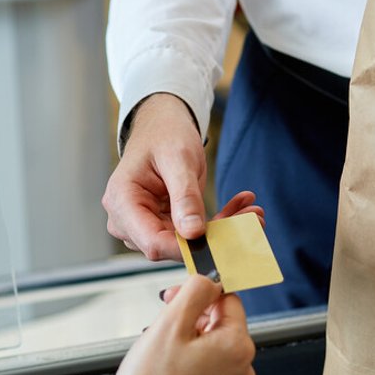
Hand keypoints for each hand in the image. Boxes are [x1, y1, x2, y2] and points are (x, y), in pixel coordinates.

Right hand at [97, 277, 256, 374]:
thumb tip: (211, 280)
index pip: (227, 300)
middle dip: (191, 321)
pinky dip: (191, 369)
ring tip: (162, 355)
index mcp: (238, 346)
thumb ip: (196, 291)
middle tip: (161, 329)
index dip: (198, 295)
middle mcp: (244, 371)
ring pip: (213, 351)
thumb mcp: (170, 323)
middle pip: (220, 326)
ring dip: (189, 344)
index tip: (174, 300)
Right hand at [103, 93, 263, 260]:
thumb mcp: (178, 159)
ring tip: (252, 210)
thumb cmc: (163, 135)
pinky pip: (191, 234)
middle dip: (213, 237)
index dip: (187, 248)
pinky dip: (218, 222)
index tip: (224, 239)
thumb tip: (193, 233)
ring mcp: (144, 224)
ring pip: (186, 243)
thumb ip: (185, 196)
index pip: (153, 242)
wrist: (162, 126)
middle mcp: (127, 220)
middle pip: (171, 246)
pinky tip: (239, 206)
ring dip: (221, 229)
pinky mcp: (162, 225)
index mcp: (122, 202)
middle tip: (252, 218)